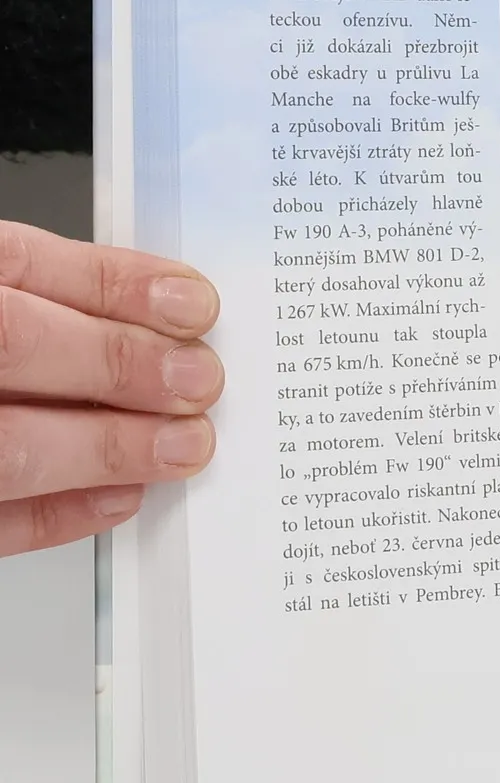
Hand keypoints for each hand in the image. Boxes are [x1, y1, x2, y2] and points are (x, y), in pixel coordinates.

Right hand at [0, 221, 222, 555]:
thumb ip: (29, 286)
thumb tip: (150, 305)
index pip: (12, 267)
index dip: (110, 286)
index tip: (189, 306)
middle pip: (10, 345)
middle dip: (118, 365)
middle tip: (198, 382)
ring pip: (3, 447)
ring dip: (103, 448)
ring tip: (179, 446)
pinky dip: (51, 514)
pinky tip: (114, 497)